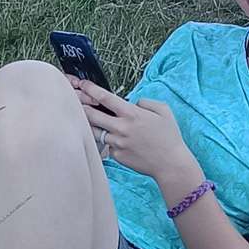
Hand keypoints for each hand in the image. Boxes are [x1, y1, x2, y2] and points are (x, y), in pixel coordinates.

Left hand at [71, 80, 193, 190]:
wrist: (170, 164)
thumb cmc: (169, 137)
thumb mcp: (163, 111)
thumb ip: (145, 102)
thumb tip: (132, 103)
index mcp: (132, 114)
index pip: (104, 98)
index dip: (90, 89)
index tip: (83, 85)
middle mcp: (121, 128)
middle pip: (91, 115)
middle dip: (82, 106)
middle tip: (77, 103)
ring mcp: (117, 143)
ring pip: (95, 131)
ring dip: (91, 124)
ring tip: (92, 120)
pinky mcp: (116, 156)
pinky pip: (107, 145)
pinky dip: (108, 141)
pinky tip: (116, 140)